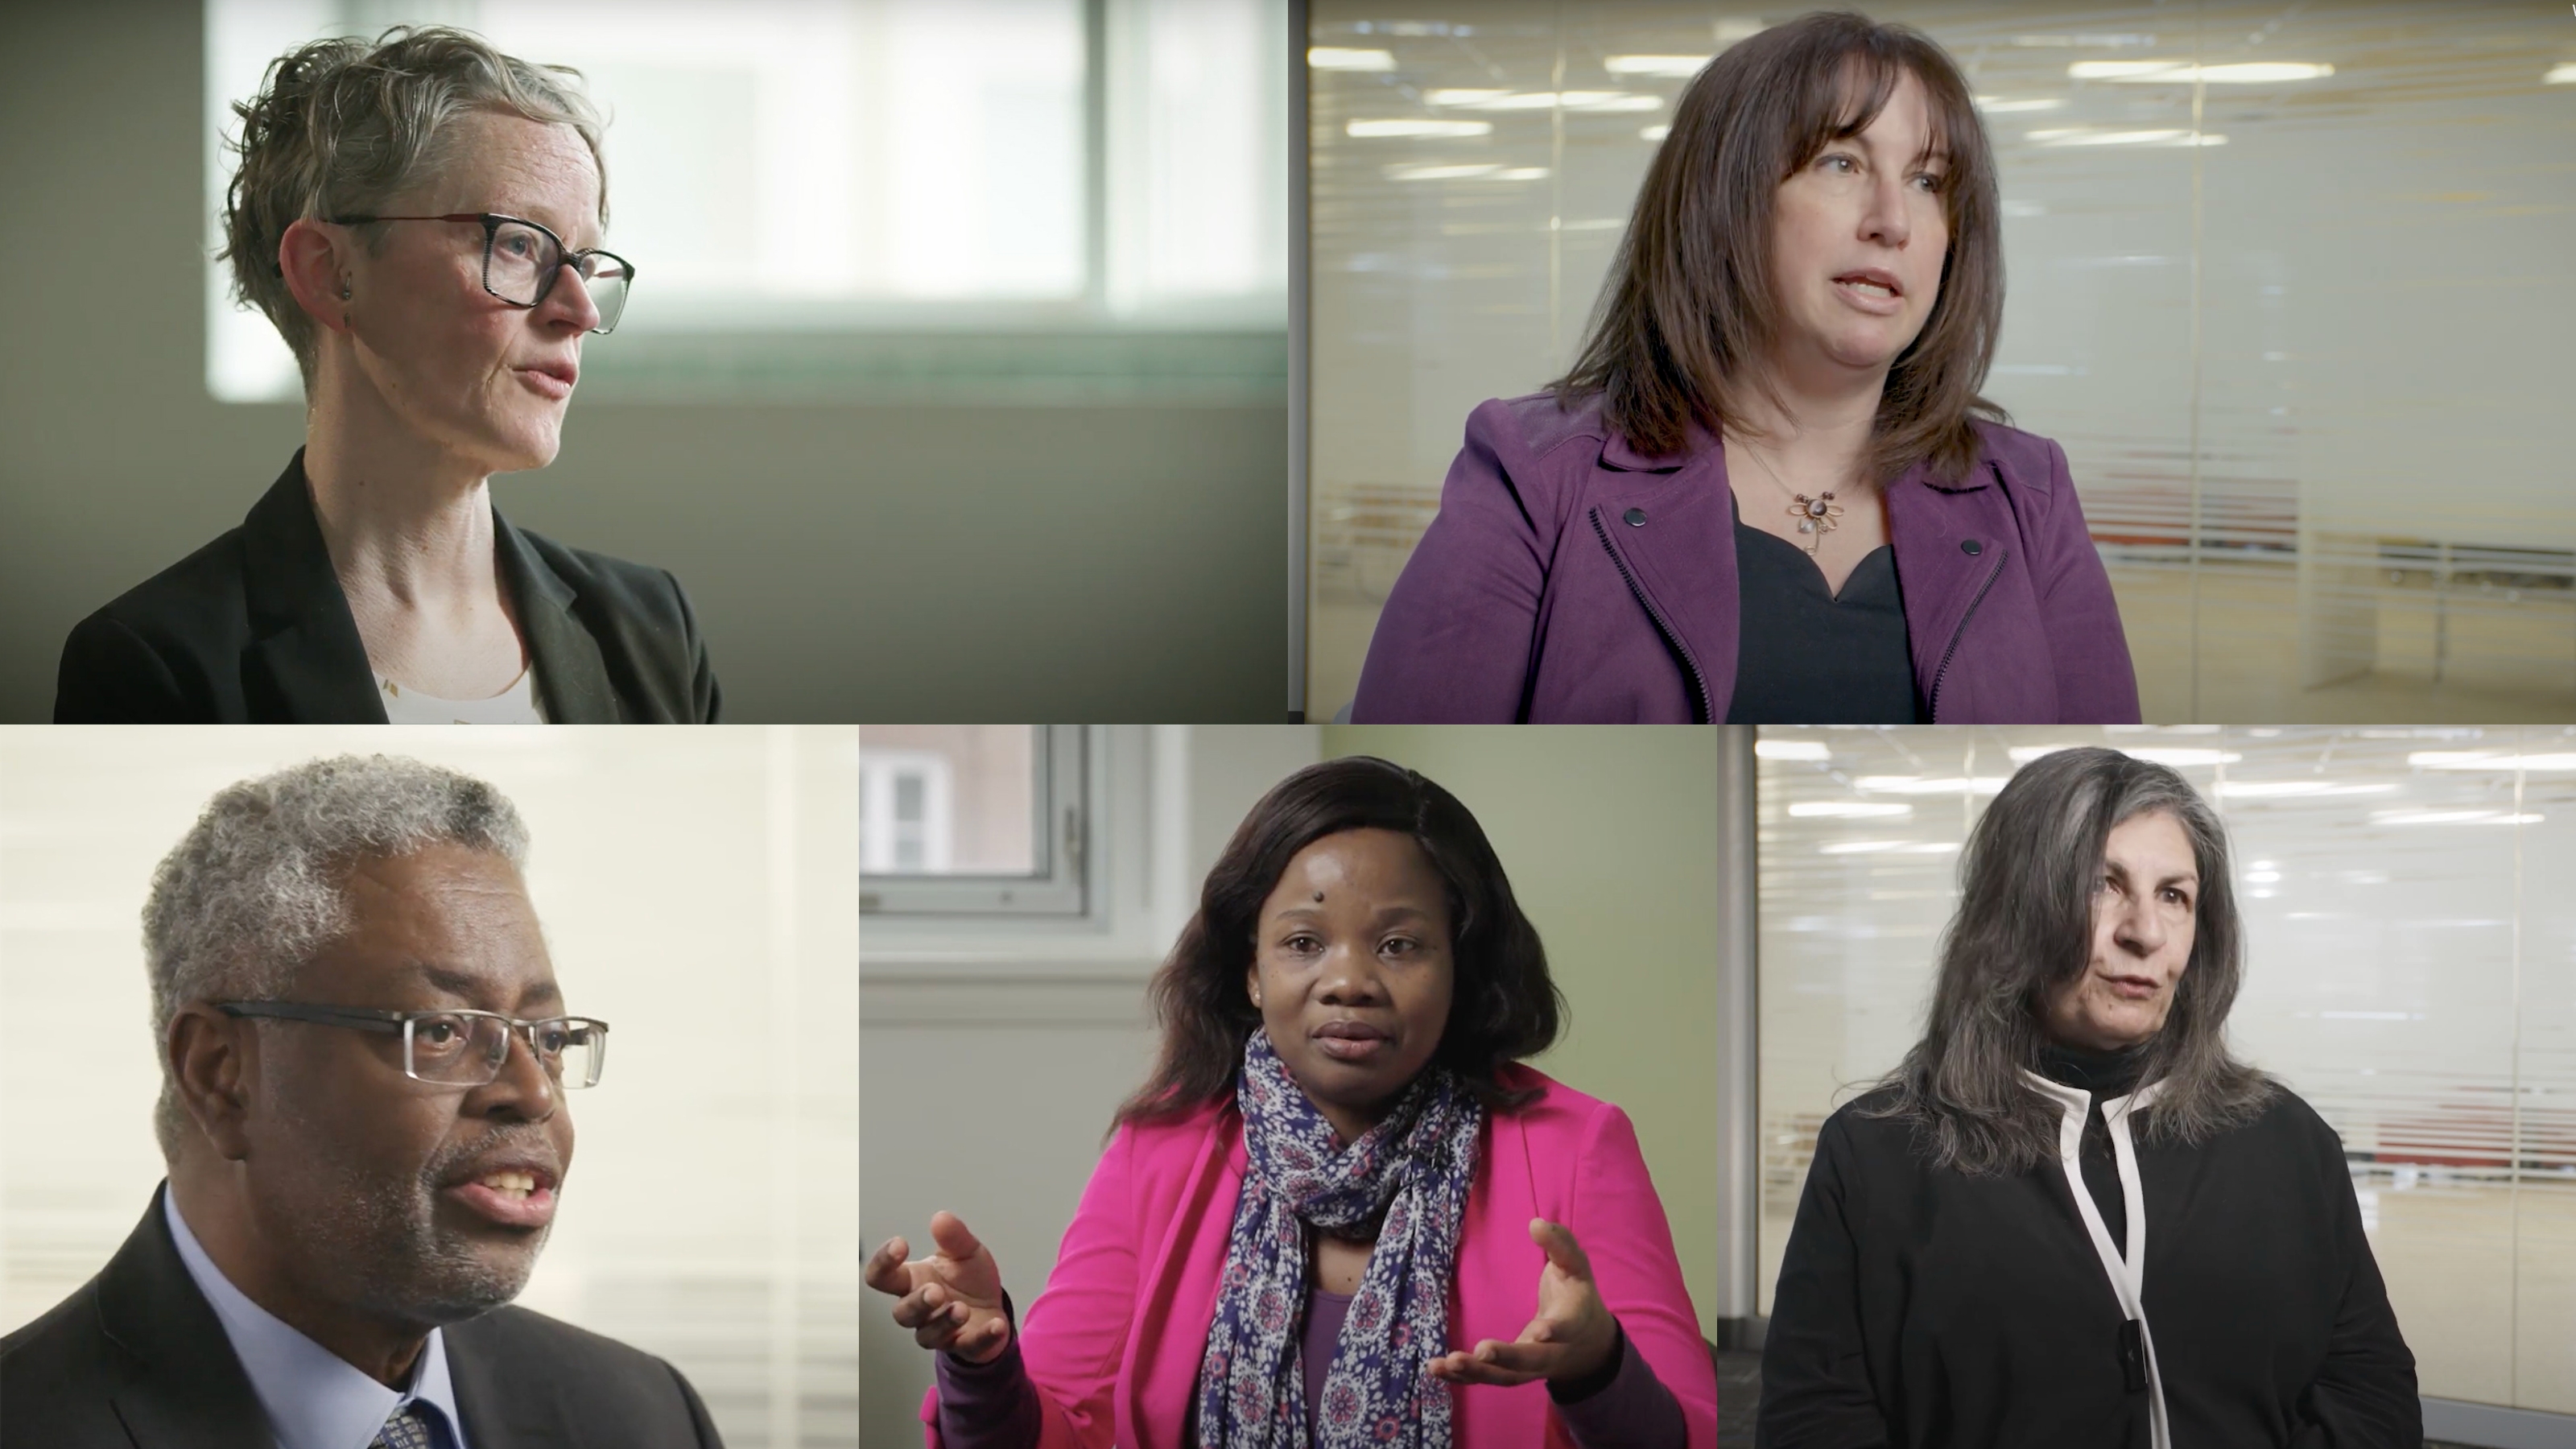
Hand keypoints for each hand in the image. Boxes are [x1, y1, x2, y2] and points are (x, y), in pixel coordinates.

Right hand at [866, 1210, 1012, 1363]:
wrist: (993, 1306)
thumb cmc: (967, 1278)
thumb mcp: (966, 1251)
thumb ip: (954, 1237)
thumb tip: (940, 1218)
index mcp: (912, 1281)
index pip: (882, 1277)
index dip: (883, 1262)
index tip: (901, 1244)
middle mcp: (919, 1310)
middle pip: (903, 1313)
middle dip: (917, 1303)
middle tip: (935, 1291)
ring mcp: (939, 1332)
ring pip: (928, 1335)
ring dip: (944, 1322)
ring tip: (961, 1309)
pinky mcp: (964, 1346)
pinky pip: (969, 1347)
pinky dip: (983, 1338)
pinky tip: (997, 1326)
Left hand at [1425, 1217, 1617, 1388]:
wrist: (1587, 1344)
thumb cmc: (1576, 1295)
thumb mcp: (1576, 1266)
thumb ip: (1559, 1244)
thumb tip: (1535, 1223)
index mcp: (1572, 1321)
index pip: (1566, 1328)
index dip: (1554, 1331)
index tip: (1539, 1332)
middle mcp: (1553, 1351)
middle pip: (1530, 1361)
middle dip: (1506, 1358)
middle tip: (1480, 1351)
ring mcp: (1531, 1368)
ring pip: (1505, 1377)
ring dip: (1475, 1373)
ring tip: (1444, 1364)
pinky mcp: (1512, 1373)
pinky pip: (1488, 1379)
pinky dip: (1462, 1377)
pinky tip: (1437, 1369)